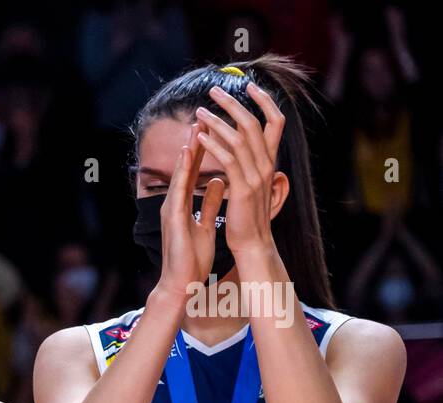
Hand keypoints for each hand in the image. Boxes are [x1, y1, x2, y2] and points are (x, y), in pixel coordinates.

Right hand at [155, 121, 223, 295]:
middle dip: (197, 142)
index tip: (214, 130)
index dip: (206, 151)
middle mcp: (176, 203)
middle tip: (204, 117)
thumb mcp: (206, 225)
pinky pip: (180, 188)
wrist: (181, 283)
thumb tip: (219, 183)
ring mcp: (172, 208)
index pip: (196, 173)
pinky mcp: (173, 216)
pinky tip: (190, 153)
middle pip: (187, 167)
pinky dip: (185, 169)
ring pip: (182, 172)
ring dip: (190, 148)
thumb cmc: (192, 259)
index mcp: (185, 206)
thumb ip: (210, 204)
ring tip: (197, 126)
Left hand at [194, 83, 284, 259]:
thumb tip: (242, 150)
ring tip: (199, 111)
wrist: (253, 243)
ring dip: (218, 121)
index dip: (264, 102)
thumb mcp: (251, 185)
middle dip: (233, 103)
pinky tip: (200, 137)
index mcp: (269, 161)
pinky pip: (228, 160)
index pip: (275, 122)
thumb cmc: (248, 216)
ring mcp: (257, 175)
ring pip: (239, 138)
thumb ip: (249, 166)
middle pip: (254, 123)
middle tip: (213, 90)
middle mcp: (267, 164)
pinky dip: (214, 145)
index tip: (249, 86)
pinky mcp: (243, 188)